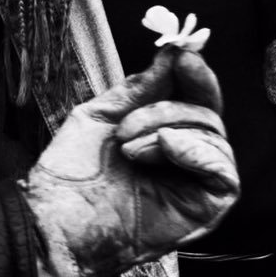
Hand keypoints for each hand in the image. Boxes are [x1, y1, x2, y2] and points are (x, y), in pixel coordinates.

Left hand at [23, 48, 239, 276]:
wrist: (53, 224)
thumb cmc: (70, 179)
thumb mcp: (101, 116)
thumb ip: (141, 86)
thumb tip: (174, 52)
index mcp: (166, 134)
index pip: (198, 98)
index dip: (195, 75)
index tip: (182, 55)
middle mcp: (186, 156)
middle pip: (207, 112)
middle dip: (168, 107)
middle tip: (128, 125)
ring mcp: (198, 182)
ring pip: (213, 135)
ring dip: (170, 129)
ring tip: (130, 148)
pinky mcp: (207, 207)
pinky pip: (222, 169)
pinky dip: (197, 150)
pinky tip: (168, 145)